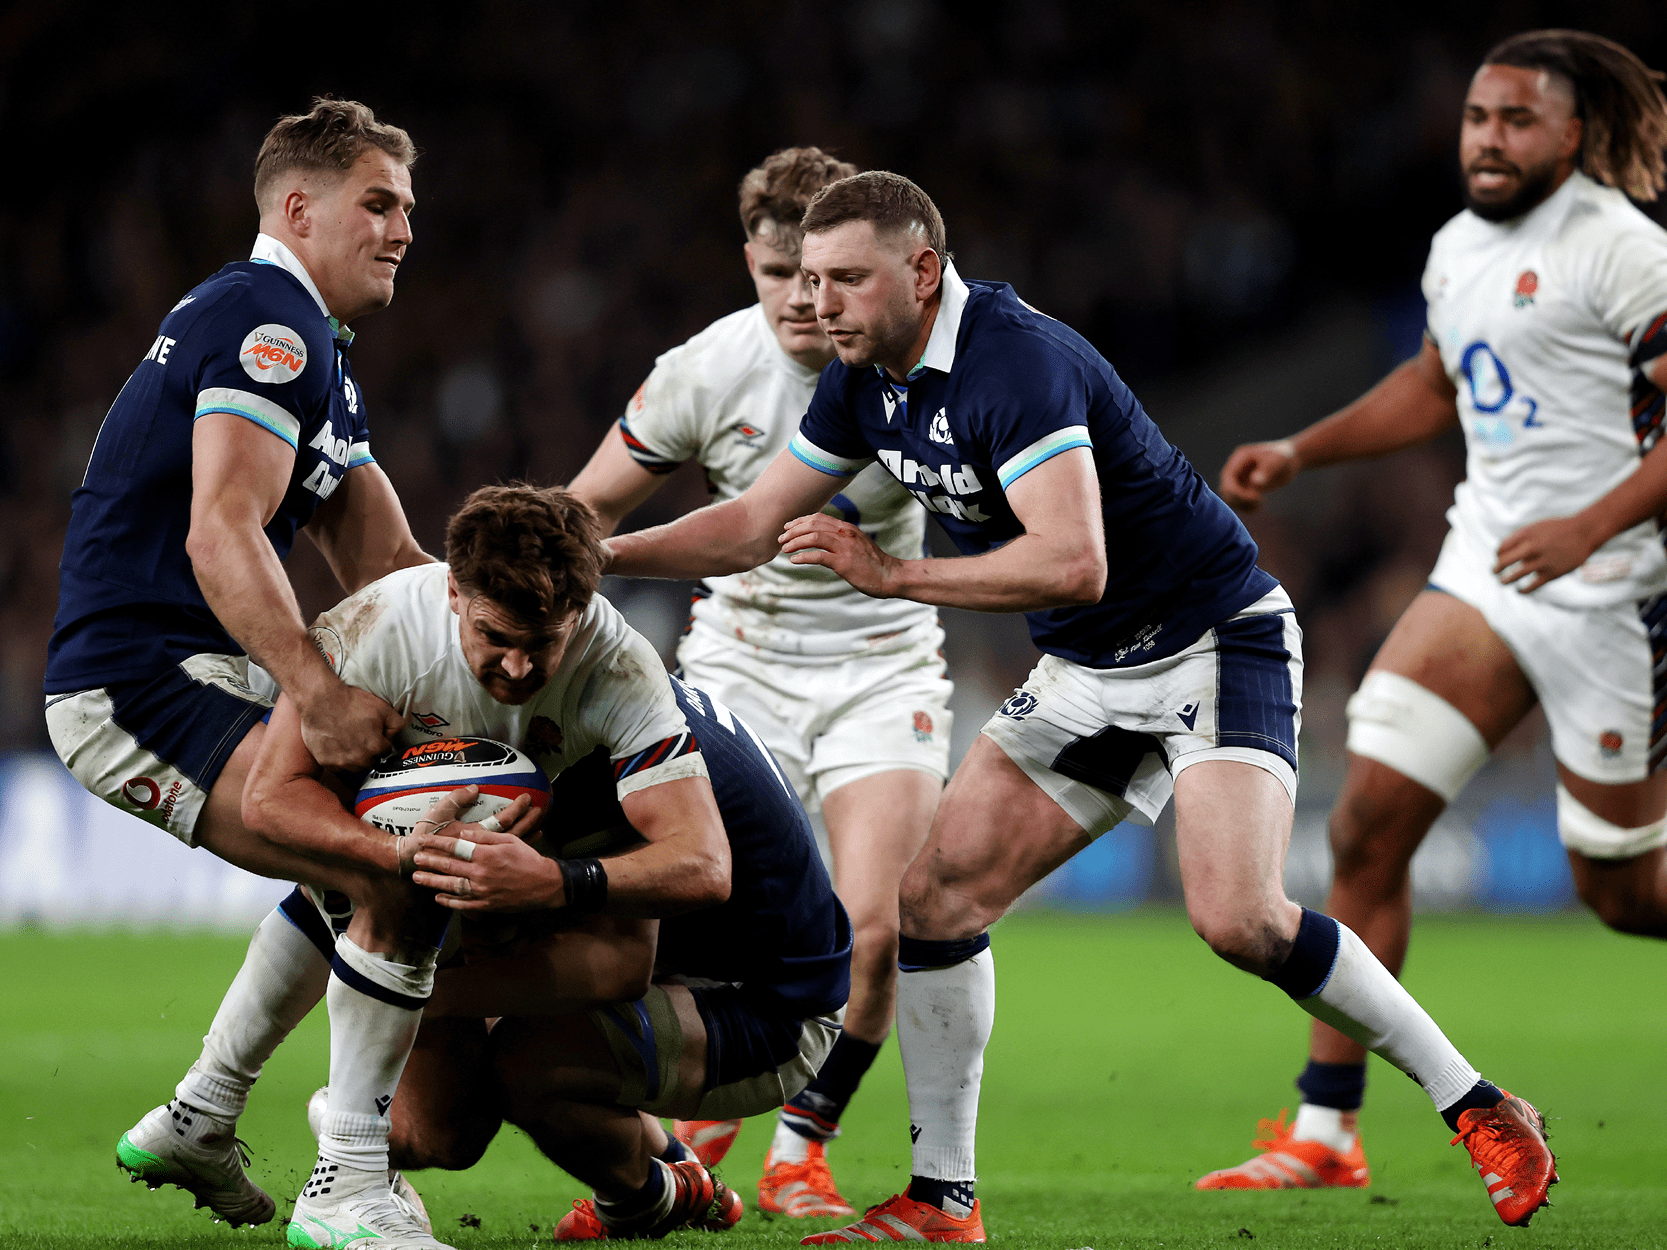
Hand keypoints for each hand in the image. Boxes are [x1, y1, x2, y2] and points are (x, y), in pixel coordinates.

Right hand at [297, 677, 403, 770]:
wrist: (321, 701)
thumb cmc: (351, 703)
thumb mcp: (383, 708)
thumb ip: (396, 724)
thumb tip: (394, 736)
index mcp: (375, 747)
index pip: (385, 751)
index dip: (381, 741)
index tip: (374, 733)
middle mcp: (359, 759)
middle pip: (371, 761)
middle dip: (369, 751)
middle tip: (361, 736)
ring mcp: (341, 762)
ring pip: (354, 766)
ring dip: (355, 757)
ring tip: (349, 740)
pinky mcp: (325, 762)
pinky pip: (337, 767)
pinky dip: (338, 758)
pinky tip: (336, 744)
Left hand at [409, 788, 553, 910]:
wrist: (545, 886)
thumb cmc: (529, 860)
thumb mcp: (509, 841)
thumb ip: (484, 837)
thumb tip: (462, 835)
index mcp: (487, 855)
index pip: (455, 847)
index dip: (438, 843)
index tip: (424, 840)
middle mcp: (481, 873)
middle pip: (449, 866)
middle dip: (429, 862)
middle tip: (415, 858)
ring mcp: (482, 891)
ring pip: (451, 886)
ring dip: (432, 882)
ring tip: (417, 878)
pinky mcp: (486, 905)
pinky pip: (462, 904)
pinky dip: (449, 902)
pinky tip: (438, 898)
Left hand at [778, 513, 900, 596]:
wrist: (890, 575)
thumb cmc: (873, 563)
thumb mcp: (857, 544)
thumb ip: (842, 539)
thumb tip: (823, 540)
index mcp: (847, 528)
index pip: (819, 518)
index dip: (800, 521)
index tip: (788, 527)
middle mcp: (844, 534)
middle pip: (813, 524)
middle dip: (794, 530)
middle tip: (782, 539)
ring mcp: (844, 547)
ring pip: (813, 537)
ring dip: (796, 542)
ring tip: (785, 549)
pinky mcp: (843, 563)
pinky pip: (818, 556)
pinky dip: (803, 557)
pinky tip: (794, 560)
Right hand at [1218, 440, 1298, 511]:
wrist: (1290, 459)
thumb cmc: (1284, 457)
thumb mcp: (1278, 460)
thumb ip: (1267, 470)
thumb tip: (1255, 482)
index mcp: (1240, 458)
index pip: (1228, 477)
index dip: (1236, 491)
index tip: (1256, 497)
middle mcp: (1235, 468)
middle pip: (1225, 489)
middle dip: (1239, 499)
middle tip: (1258, 501)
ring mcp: (1238, 478)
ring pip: (1229, 497)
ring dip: (1241, 505)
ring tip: (1259, 504)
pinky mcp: (1243, 487)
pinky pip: (1237, 501)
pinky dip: (1245, 507)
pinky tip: (1258, 506)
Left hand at [1494, 514, 1601, 593]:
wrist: (1584, 533)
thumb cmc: (1557, 530)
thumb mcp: (1536, 528)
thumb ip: (1519, 539)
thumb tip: (1501, 554)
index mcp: (1526, 535)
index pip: (1501, 548)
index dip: (1498, 554)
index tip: (1499, 557)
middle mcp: (1532, 547)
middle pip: (1504, 561)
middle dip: (1496, 568)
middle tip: (1494, 571)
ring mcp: (1542, 561)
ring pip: (1515, 575)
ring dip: (1505, 581)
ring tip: (1502, 582)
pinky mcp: (1552, 574)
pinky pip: (1532, 586)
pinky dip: (1523, 590)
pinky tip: (1519, 590)